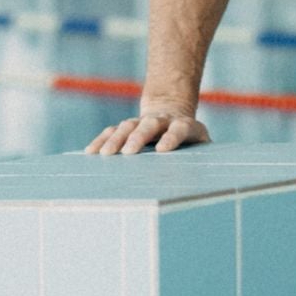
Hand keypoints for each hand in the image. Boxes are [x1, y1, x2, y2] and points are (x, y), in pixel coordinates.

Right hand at [87, 102, 211, 154]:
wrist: (171, 111)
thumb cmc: (190, 139)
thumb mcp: (202, 146)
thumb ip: (205, 158)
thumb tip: (204, 183)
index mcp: (183, 125)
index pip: (179, 129)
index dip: (171, 138)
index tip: (162, 150)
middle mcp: (161, 121)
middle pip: (149, 125)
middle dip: (138, 137)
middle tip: (128, 152)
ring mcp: (141, 121)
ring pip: (127, 126)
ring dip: (115, 140)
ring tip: (104, 155)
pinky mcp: (127, 126)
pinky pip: (112, 131)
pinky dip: (101, 140)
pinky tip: (90, 152)